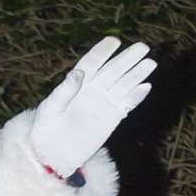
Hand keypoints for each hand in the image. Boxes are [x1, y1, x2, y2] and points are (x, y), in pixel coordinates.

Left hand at [28, 37, 154, 176]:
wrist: (52, 154)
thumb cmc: (45, 128)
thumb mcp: (50, 108)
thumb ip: (64, 91)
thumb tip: (78, 72)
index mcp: (76, 82)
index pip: (92, 62)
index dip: (103, 51)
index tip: (115, 42)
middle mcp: (93, 89)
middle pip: (113, 70)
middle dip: (127, 58)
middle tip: (143, 47)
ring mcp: (104, 102)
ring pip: (124, 84)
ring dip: (137, 74)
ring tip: (150, 63)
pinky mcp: (112, 117)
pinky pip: (127, 104)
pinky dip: (136, 97)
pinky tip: (146, 87)